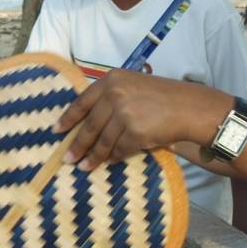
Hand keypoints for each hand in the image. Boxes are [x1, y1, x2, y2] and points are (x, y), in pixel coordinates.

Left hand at [57, 69, 226, 170]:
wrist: (189, 107)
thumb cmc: (163, 97)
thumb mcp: (133, 85)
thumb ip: (111, 96)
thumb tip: (86, 121)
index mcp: (112, 80)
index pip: (82, 102)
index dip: (68, 118)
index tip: (57, 130)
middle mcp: (115, 94)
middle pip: (90, 125)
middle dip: (77, 144)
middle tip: (68, 158)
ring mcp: (125, 113)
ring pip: (103, 141)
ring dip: (94, 156)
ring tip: (85, 167)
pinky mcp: (135, 132)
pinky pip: (120, 150)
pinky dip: (115, 158)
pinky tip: (110, 163)